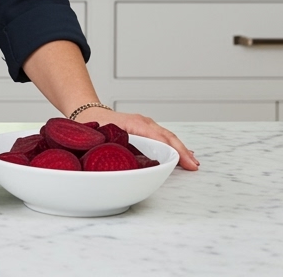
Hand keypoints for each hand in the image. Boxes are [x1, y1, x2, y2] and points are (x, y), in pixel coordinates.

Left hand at [76, 106, 198, 170]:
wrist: (88, 112)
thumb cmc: (93, 124)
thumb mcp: (100, 136)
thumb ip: (110, 149)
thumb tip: (117, 169)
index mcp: (133, 124)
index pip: (159, 137)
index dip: (173, 150)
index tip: (184, 161)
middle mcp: (142, 122)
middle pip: (167, 136)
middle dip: (182, 151)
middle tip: (193, 165)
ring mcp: (145, 124)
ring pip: (167, 136)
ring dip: (180, 149)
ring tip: (192, 162)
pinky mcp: (145, 127)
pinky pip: (162, 136)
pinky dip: (173, 145)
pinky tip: (180, 154)